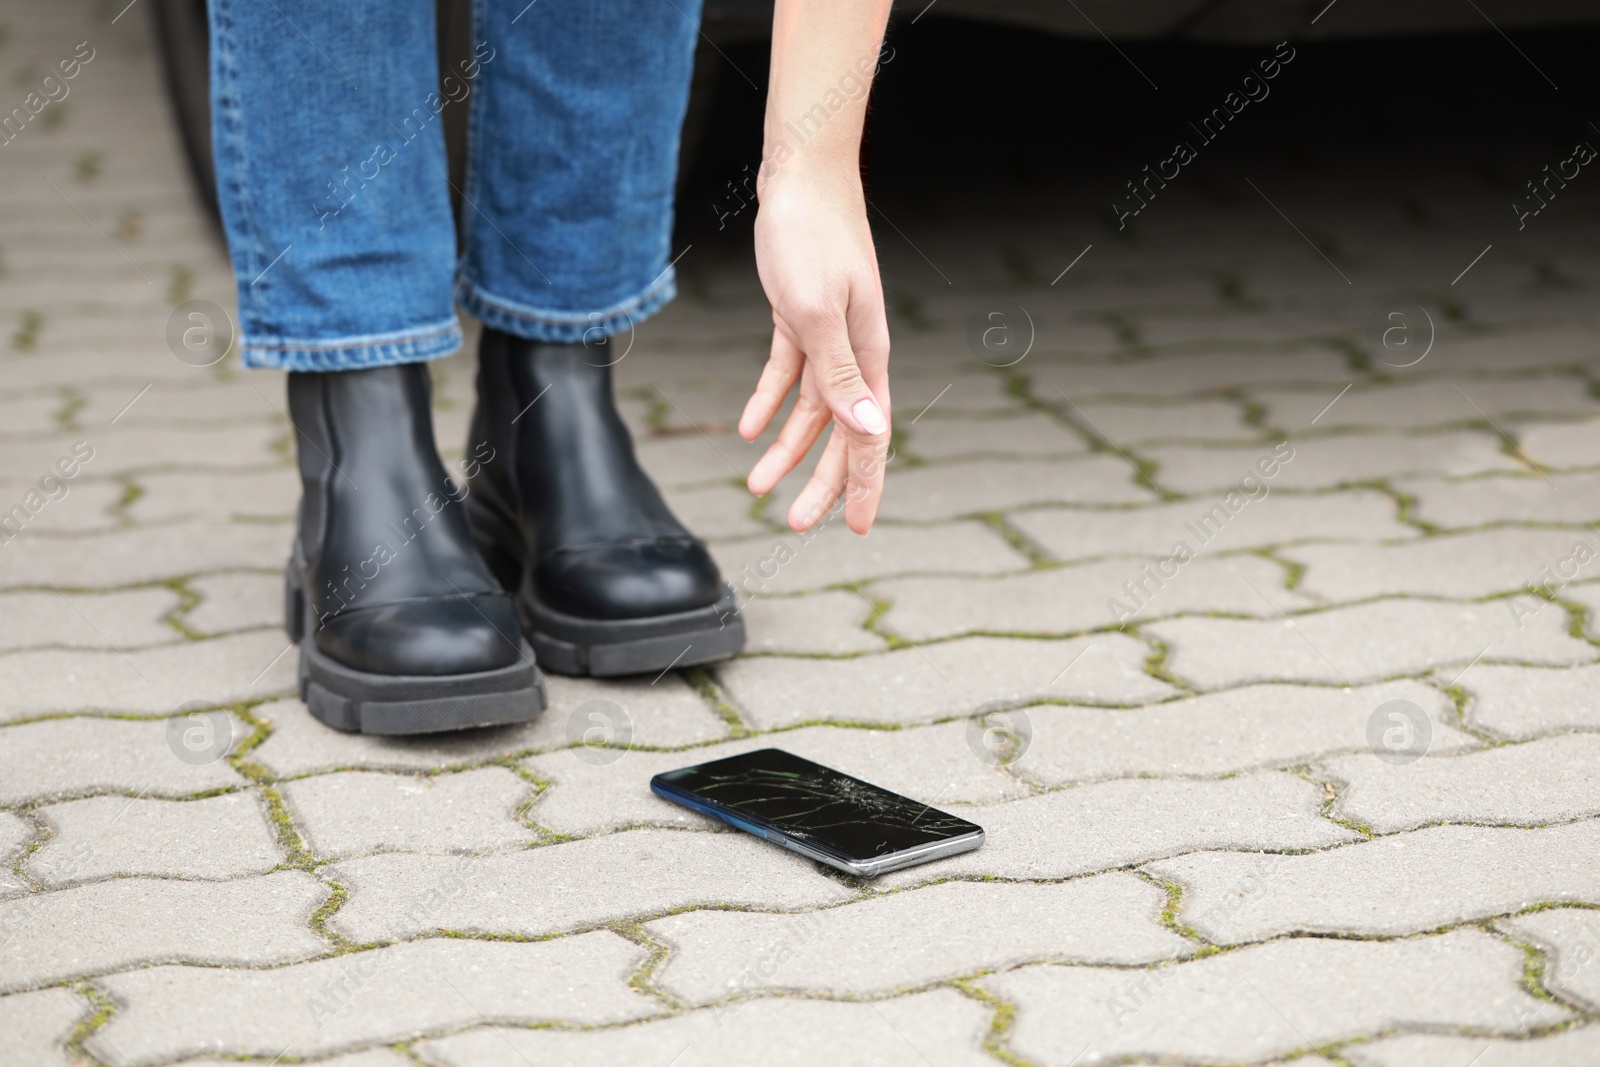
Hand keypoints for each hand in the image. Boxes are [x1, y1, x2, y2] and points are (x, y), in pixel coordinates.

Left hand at [740, 167, 890, 534]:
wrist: (801, 176)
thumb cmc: (811, 237)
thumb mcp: (818, 312)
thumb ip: (840, 374)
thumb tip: (867, 430)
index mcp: (868, 357)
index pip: (870, 437)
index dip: (862, 485)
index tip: (854, 529)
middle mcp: (855, 354)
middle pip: (840, 433)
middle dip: (820, 482)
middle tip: (795, 524)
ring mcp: (829, 336)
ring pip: (810, 410)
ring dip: (786, 449)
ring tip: (754, 486)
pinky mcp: (800, 318)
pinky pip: (786, 375)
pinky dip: (768, 403)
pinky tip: (747, 429)